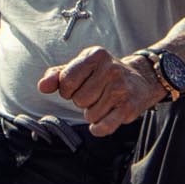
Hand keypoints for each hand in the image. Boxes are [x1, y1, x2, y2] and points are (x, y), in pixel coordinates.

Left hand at [37, 46, 165, 136]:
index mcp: (95, 55)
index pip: (66, 81)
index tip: (79, 85)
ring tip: (105, 101)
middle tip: (96, 93)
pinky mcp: (128, 107)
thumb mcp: (81, 67)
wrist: (142, 79)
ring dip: (93, 113)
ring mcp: (120, 88)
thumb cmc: (104, 74)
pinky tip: (104, 120)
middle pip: (78, 99)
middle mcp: (110, 69)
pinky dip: (99, 128)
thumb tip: (42, 86)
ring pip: (89, 114)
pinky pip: (103, 126)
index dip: (67, 89)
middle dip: (83, 101)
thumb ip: (58, 75)